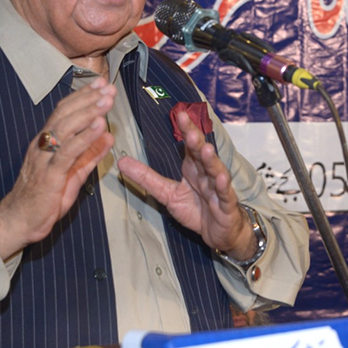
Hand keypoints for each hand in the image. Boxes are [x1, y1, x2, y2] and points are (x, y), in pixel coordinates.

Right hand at [0, 78, 115, 258]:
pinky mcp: (49, 175)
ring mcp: (44, 159)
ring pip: (66, 128)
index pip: (64, 111)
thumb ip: (90, 155)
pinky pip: (67, 152)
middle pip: (65, 114)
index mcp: (46, 141)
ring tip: (106, 101)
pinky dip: (84, 137)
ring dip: (88, 112)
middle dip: (88, 99)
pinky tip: (98, 126)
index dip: (82, 96)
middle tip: (108, 87)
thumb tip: (108, 138)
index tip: (100, 85)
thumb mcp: (73, 173)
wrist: (19, 221)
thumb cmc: (44, 197)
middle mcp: (42, 145)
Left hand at [117, 110, 255, 259]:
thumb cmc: (196, 210)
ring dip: (211, 160)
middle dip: (197, 142)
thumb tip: (121, 161)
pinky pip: (224, 193)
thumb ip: (146, 178)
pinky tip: (221, 177)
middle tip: (190, 131)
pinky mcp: (226, 204)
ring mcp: (218, 187)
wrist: (217, 232)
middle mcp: (206, 173)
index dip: (187, 130)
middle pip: (202, 154)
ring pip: (215, 171)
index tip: (180, 114)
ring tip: (206, 150)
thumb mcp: (166, 193)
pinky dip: (223, 186)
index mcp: (193, 168)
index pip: (190, 146)